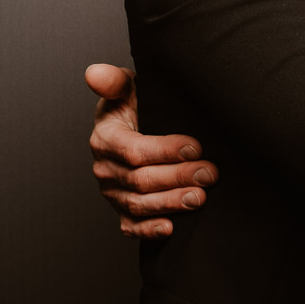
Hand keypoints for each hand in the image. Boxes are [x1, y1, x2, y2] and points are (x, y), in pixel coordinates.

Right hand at [85, 63, 217, 238]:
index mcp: (106, 138)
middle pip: (141, 180)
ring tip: (200, 197)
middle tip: (210, 173)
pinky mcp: (123, 210)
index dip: (165, 151)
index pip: (134, 150)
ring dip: (171, 203)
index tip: (195, 147)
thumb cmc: (134, 105)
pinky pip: (130, 226)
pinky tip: (170, 228)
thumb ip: (114, 81)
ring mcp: (113, 192)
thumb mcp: (126, 88)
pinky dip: (149, 230)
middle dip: (178, 177)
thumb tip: (94, 73)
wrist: (136, 126)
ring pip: (139, 204)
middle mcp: (105, 168)